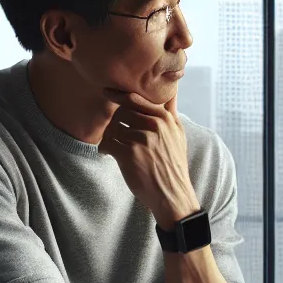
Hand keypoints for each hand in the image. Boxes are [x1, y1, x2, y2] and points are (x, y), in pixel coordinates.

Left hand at [101, 87, 197, 226]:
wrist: (172, 193)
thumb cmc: (173, 164)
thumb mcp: (179, 134)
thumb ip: (171, 111)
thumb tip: (173, 89)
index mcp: (165, 118)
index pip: (136, 99)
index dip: (119, 95)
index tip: (107, 91)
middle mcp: (154, 125)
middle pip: (121, 112)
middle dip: (115, 122)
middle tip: (115, 134)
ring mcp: (142, 139)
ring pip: (113, 127)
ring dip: (109, 136)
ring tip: (112, 146)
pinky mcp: (129, 154)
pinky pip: (107, 143)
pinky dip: (104, 148)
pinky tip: (109, 155)